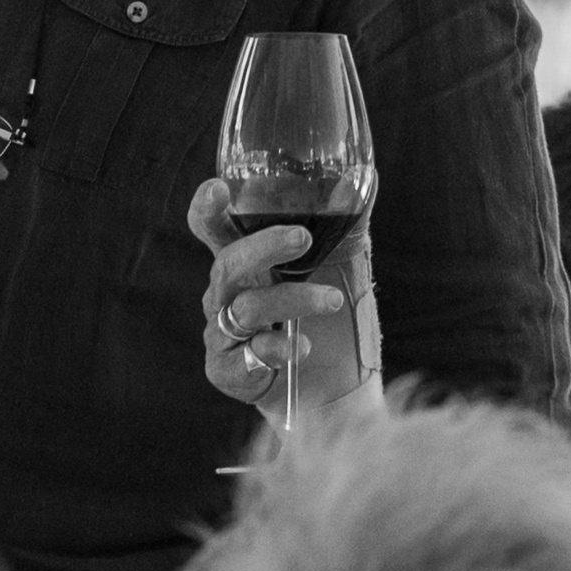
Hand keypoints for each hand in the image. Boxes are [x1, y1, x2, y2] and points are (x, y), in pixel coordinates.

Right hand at [187, 179, 380, 429]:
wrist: (334, 390)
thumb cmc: (330, 320)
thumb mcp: (340, 268)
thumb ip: (344, 226)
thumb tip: (363, 180)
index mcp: (242, 263)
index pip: (211, 229)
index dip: (207, 208)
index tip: (218, 188)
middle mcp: (224, 295)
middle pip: (227, 264)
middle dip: (264, 246)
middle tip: (303, 238)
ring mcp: (221, 333)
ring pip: (247, 308)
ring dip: (294, 300)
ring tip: (332, 301)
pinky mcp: (227, 370)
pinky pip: (248, 354)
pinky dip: (280, 349)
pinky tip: (303, 347)